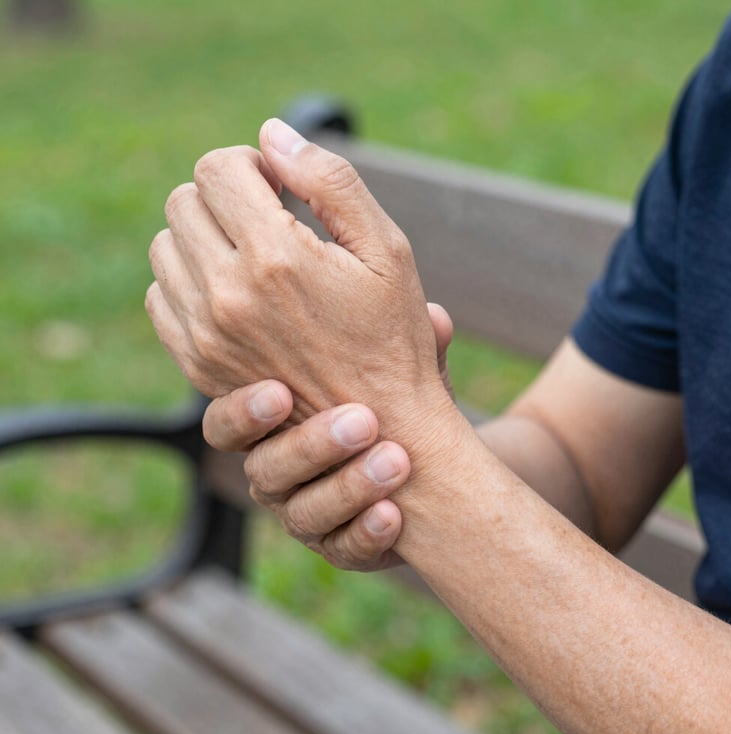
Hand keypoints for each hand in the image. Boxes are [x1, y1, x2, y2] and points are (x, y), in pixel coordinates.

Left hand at [146, 119, 454, 459]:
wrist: (384, 428)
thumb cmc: (394, 336)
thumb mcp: (386, 249)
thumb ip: (329, 180)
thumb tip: (272, 133)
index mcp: (275, 257)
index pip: (217, 169)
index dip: (249, 164)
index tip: (278, 187)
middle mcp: (227, 295)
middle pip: (183, 202)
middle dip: (223, 197)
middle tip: (267, 218)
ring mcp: (205, 335)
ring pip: (165, 247)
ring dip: (203, 237)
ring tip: (252, 257)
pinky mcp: (197, 364)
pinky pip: (162, 297)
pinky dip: (188, 282)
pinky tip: (234, 293)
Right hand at [200, 301, 453, 571]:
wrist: (429, 462)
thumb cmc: (393, 402)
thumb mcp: (400, 370)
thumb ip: (408, 345)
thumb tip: (436, 318)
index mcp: (270, 426)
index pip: (226, 425)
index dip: (242, 414)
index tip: (281, 393)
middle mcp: (276, 475)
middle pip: (265, 471)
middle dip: (309, 447)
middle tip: (361, 422)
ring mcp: (306, 516)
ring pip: (304, 513)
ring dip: (349, 488)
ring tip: (396, 462)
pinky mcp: (341, 549)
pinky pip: (344, 550)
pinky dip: (367, 534)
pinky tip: (395, 513)